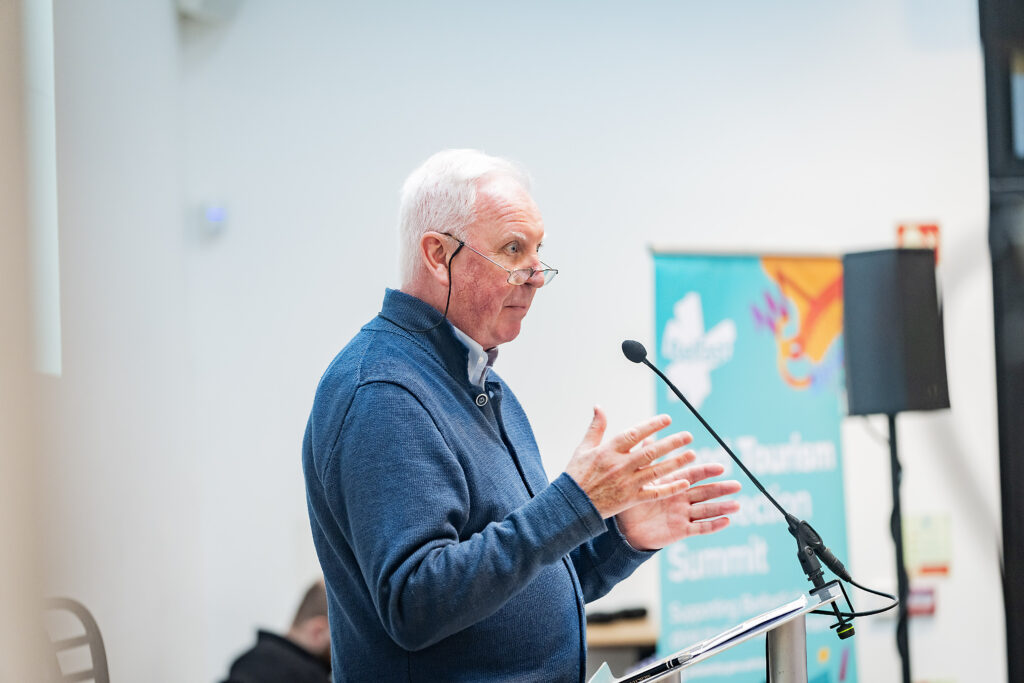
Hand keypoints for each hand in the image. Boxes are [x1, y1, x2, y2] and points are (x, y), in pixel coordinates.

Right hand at [564, 406, 695, 518]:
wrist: (571, 505)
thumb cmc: (577, 475)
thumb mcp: (583, 448)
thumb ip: (596, 427)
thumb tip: (599, 406)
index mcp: (608, 451)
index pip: (634, 434)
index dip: (652, 425)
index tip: (668, 419)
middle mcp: (620, 466)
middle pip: (650, 452)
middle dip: (671, 443)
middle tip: (688, 436)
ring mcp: (626, 483)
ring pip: (656, 471)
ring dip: (676, 462)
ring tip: (692, 455)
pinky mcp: (630, 500)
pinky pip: (654, 493)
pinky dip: (670, 488)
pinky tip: (684, 482)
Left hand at [615, 449, 740, 550]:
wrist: (626, 529)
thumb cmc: (634, 503)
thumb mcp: (640, 481)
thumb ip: (647, 460)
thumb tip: (647, 436)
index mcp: (673, 485)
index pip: (693, 476)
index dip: (706, 472)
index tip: (721, 467)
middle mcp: (682, 499)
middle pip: (705, 492)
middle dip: (721, 489)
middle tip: (737, 485)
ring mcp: (683, 515)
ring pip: (706, 510)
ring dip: (721, 507)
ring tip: (737, 505)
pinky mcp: (681, 531)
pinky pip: (699, 528)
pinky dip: (713, 525)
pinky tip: (726, 521)